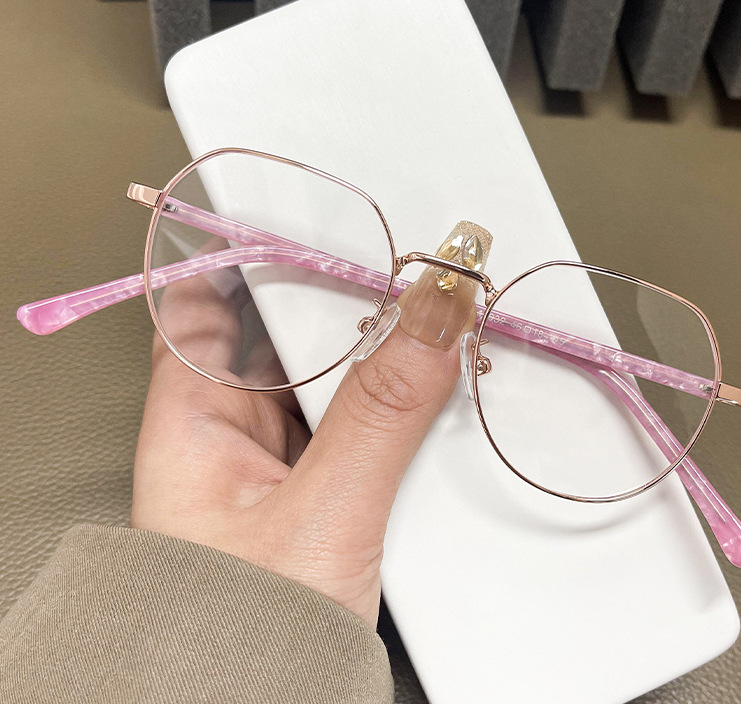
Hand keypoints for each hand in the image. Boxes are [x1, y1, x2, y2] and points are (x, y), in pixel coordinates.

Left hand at [131, 226, 481, 626]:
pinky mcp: (322, 493)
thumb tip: (430, 315)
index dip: (252, 254)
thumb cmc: (243, 645)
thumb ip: (380, 414)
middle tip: (398, 268)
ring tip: (426, 322)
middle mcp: (229, 438)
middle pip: (280, 333)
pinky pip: (355, 424)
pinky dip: (391, 404)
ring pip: (325, 379)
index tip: (308, 216)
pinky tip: (426, 392)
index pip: (207, 305)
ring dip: (375, 354)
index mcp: (191, 426)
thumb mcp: (323, 517)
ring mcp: (278, 466)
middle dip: (339, 301)